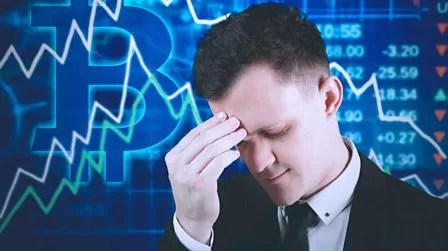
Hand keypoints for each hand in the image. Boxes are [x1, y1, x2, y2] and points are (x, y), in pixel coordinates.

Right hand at [165, 112, 246, 243]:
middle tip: (236, 122)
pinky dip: (229, 155)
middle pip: (203, 139)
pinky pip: (218, 163)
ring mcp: (188, 174)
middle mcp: (177, 165)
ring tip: (240, 135)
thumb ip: (195, 151)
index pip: (193, 134)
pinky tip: (235, 154)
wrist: (192, 217)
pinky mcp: (200, 184)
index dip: (210, 123)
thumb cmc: (193, 190)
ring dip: (229, 140)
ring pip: (212, 149)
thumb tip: (216, 127)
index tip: (223, 115)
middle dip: (222, 128)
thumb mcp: (187, 168)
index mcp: (173, 157)